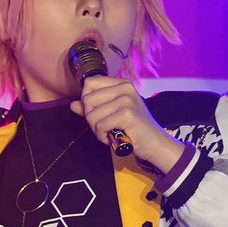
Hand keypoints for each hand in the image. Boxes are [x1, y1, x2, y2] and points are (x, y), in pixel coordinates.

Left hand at [69, 77, 184, 172]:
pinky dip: (103, 136)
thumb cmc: (132, 129)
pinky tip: (114, 137)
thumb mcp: (111, 115)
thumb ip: (92, 108)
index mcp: (121, 84)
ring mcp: (127, 100)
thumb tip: (73, 105)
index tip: (98, 112)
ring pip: (91, 115)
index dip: (87, 100)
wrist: (154, 143)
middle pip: (87, 99)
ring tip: (110, 133)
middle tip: (104, 126)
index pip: (89, 83)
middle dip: (90, 118)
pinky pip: (100, 125)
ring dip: (97, 130)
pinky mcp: (127, 114)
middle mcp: (124, 88)